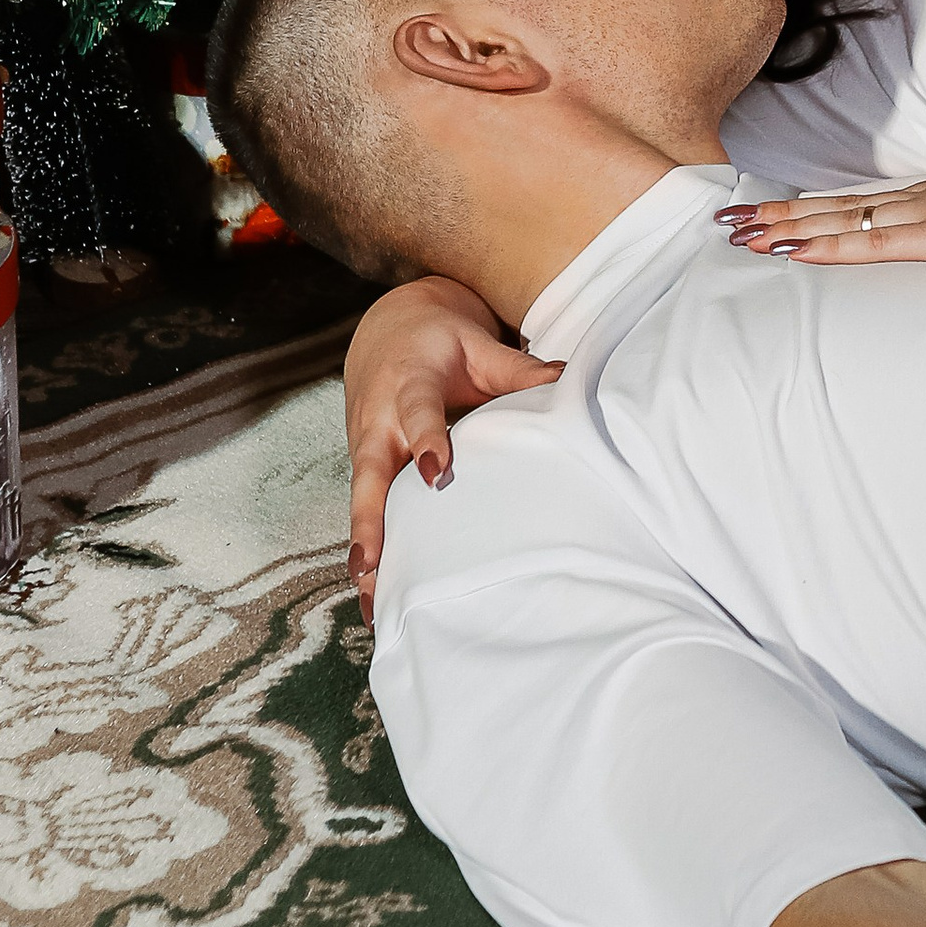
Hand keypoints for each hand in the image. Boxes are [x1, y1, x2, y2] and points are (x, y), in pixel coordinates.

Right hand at [341, 277, 559, 614]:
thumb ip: (515, 368)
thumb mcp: (475, 343)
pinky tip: (372, 596)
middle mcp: (378, 421)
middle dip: (368, 519)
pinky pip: (364, 510)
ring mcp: (365, 448)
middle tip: (370, 564)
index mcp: (408, 385)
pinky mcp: (365, 468)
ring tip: (369, 598)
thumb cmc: (438, 341)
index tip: (436, 473)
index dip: (425, 441)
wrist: (386, 328)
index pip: (417, 414)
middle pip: (368, 474)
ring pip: (361, 502)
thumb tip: (565, 376)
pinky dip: (367, 550)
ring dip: (364, 548)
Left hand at [719, 155, 925, 265]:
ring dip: (790, 226)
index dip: (821, 206)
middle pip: (841, 204)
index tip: (779, 212)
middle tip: (729, 216)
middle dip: (783, 212)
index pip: (869, 200)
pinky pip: (873, 242)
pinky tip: (794, 248)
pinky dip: (830, 244)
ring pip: (844, 218)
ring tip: (742, 232)